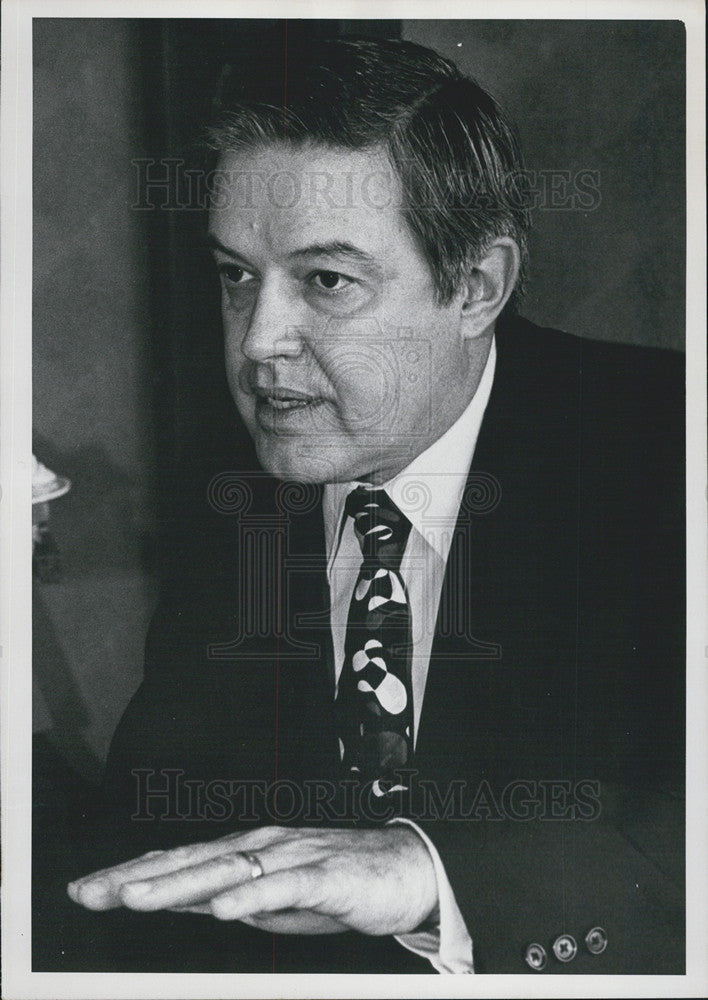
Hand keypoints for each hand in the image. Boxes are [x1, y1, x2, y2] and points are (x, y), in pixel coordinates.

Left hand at [67, 826, 437, 935]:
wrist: (406, 869)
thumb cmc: (339, 882)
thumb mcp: (274, 898)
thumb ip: (234, 896)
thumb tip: (191, 905)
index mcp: (247, 851)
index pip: (179, 862)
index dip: (133, 874)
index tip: (88, 888)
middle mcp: (262, 846)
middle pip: (190, 862)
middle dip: (136, 878)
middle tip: (89, 891)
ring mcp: (292, 857)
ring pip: (226, 870)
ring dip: (177, 884)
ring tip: (135, 899)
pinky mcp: (324, 875)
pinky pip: (283, 887)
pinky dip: (251, 896)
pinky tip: (223, 908)